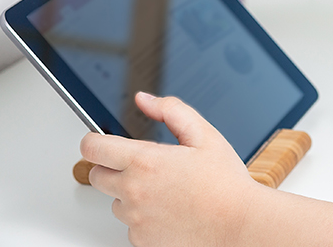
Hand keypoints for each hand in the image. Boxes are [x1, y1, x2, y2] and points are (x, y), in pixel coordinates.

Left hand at [80, 92, 264, 246]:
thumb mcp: (205, 136)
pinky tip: (170, 210)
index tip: (103, 142)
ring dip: (131, 196)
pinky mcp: (142, 240)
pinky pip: (132, 225)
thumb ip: (171, 111)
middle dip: (113, 168)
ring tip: (166, 191)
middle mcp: (133, 192)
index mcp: (144, 162)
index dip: (95, 141)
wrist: (239, 225)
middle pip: (97, 175)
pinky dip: (145, 218)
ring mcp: (135, 219)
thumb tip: (144, 100)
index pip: (92, 147)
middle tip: (144, 167)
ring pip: (116, 202)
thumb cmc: (225, 184)